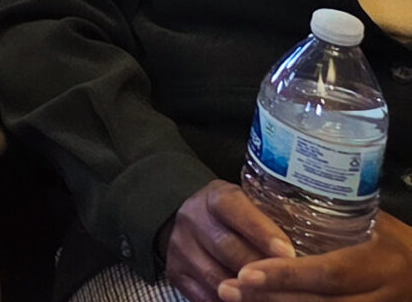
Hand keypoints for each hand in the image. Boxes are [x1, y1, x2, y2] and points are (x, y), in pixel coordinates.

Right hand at [161, 181, 293, 299]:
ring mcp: (181, 247)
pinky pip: (203, 296)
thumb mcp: (249, 207)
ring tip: (275, 299)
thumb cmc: (234, 218)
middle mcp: (193, 218)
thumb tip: (314, 253)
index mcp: (216, 198)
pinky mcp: (175, 272)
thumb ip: (272, 223)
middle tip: (288, 286)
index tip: (288, 253)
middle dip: (260, 270)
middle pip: (227, 248)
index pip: (236, 210)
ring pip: (216, 277)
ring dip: (246, 293)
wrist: (188, 220)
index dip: (262, 232)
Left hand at [224, 212, 411, 300]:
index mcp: (383, 264)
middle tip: (228, 290)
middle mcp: (384, 297)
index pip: (331, 274)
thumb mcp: (375, 223)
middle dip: (271, 299)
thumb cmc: (394, 240)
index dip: (287, 276)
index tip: (245, 273)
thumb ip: (333, 220)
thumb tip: (277, 202)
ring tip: (236, 301)